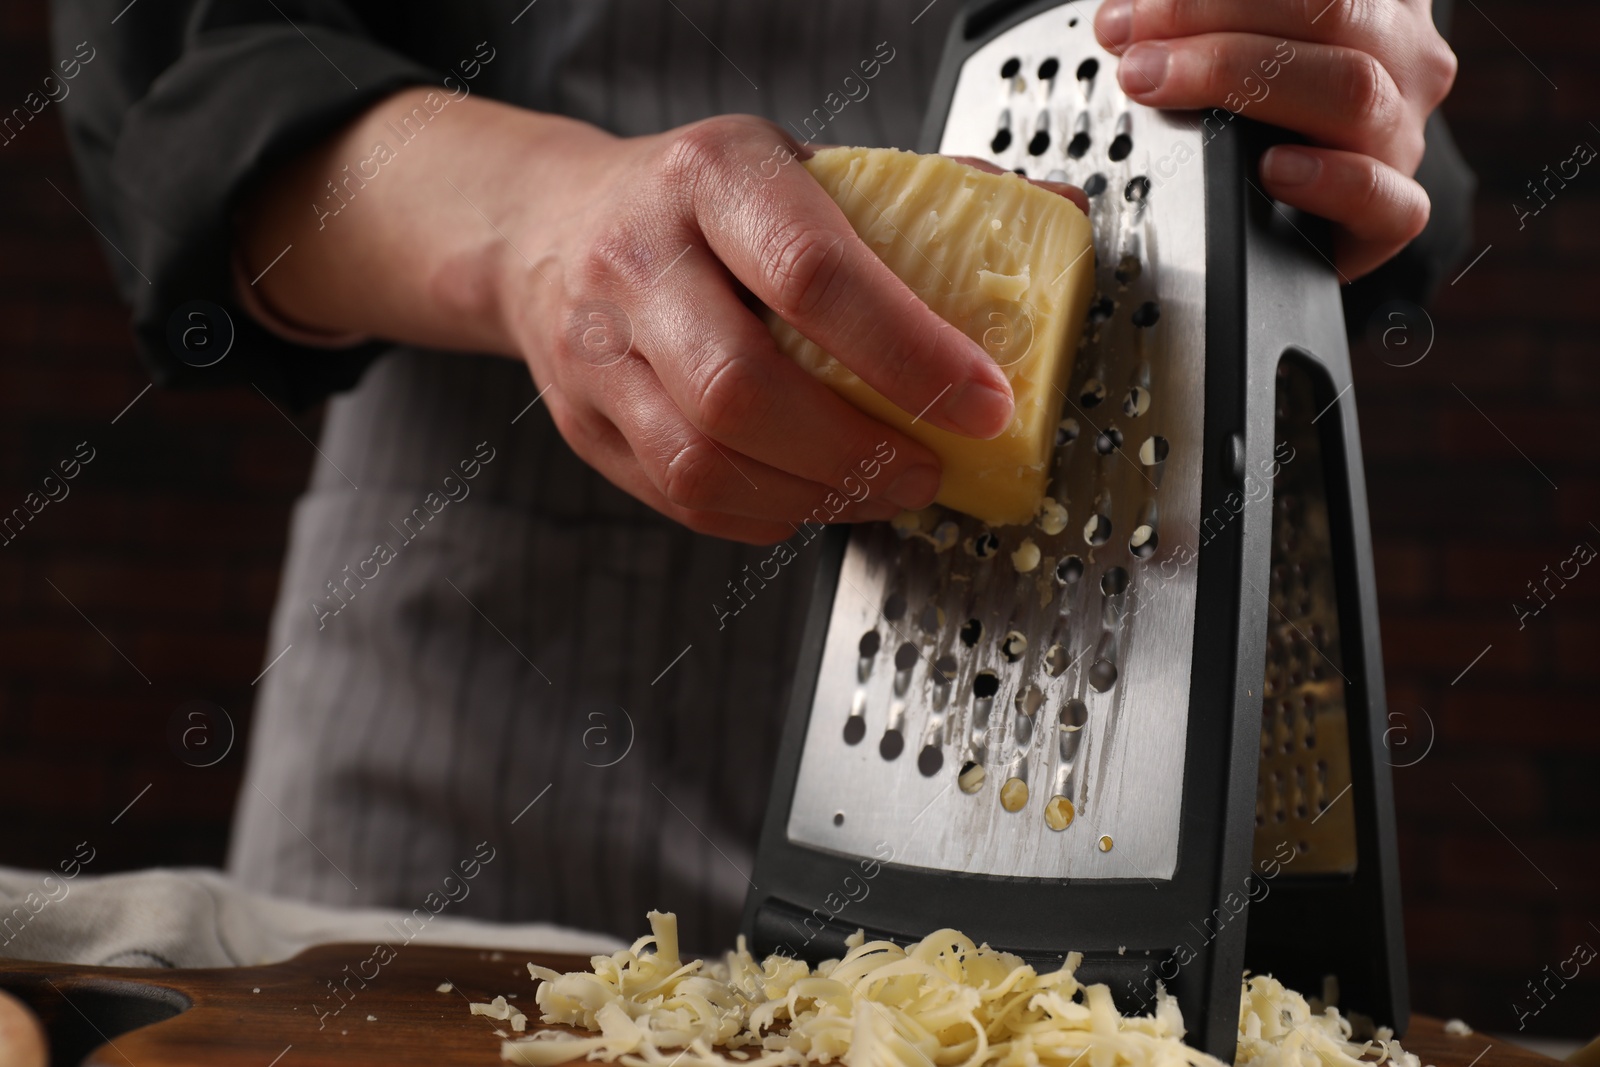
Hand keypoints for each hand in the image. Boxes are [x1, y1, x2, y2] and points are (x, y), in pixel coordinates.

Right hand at [499, 116, 1076, 543]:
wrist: (549, 224)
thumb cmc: (696, 199)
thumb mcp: (797, 164)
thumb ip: (914, 201)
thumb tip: (1048, 225)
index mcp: (709, 177)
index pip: (812, 273)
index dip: (908, 352)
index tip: (981, 401)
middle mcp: (637, 260)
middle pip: (742, 389)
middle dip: (857, 452)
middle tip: (928, 470)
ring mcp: (596, 351)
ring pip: (704, 460)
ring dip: (814, 498)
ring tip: (880, 491)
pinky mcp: (585, 424)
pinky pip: (680, 498)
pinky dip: (763, 515)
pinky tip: (810, 499)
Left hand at [1094, 0, 1456, 278]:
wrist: (1284, 227)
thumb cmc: (1255, 121)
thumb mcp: (1236, 46)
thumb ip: (1203, 22)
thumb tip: (1129, 12)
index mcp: (1373, 1)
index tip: (1135, 10)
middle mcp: (1401, 55)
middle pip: (1331, 12)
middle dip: (1210, 20)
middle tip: (1133, 52)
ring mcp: (1401, 133)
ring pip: (1354, 90)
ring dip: (1239, 79)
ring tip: (1159, 88)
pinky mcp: (1393, 213)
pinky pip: (1386, 197)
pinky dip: (1331, 180)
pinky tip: (1274, 168)